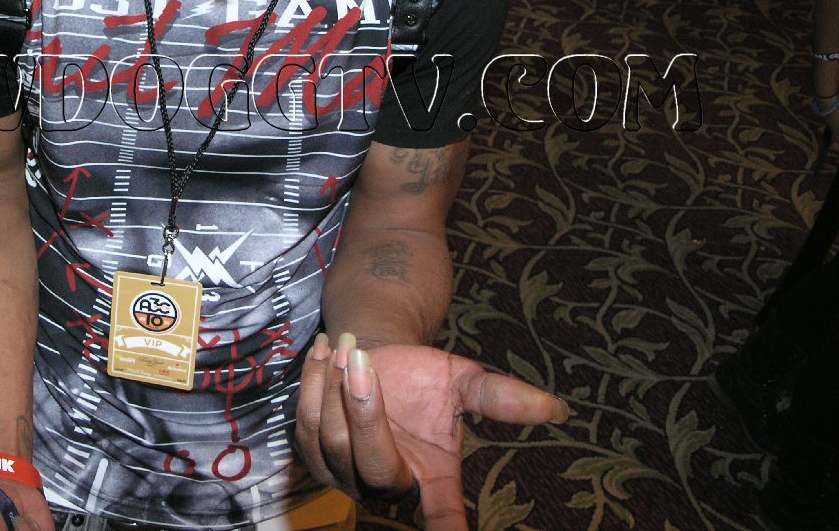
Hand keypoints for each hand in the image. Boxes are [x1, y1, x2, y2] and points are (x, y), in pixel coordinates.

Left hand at [294, 333, 567, 530]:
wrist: (378, 355)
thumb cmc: (427, 379)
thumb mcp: (465, 384)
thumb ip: (500, 399)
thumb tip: (556, 408)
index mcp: (430, 483)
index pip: (440, 520)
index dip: (443, 530)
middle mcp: (387, 488)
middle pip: (372, 467)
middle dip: (364, 411)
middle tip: (363, 359)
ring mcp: (345, 475)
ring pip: (330, 440)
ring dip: (335, 387)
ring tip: (350, 347)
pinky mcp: (312, 454)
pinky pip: (303, 423)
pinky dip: (313, 383)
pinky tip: (326, 352)